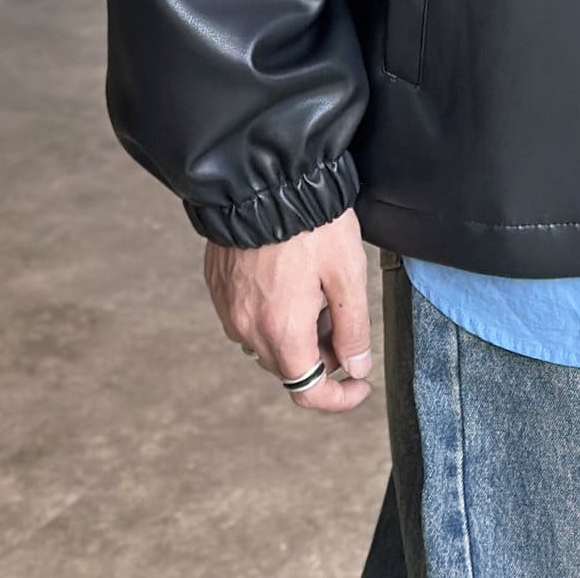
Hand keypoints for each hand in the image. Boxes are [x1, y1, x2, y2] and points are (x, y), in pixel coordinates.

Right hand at [204, 206, 373, 410]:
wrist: (265, 182)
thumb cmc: (311, 223)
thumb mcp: (348, 274)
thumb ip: (353, 328)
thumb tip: (356, 368)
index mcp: (282, 332)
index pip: (308, 391)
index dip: (339, 397)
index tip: (360, 385)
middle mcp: (248, 329)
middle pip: (289, 366)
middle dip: (321, 354)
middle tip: (342, 317)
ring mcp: (229, 309)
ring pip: (268, 342)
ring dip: (295, 333)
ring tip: (316, 290)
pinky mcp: (220, 288)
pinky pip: (248, 317)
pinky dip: (273, 313)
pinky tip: (291, 279)